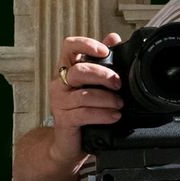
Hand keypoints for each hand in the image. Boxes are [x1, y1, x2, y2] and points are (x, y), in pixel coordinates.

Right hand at [50, 33, 123, 165]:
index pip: (69, 46)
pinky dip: (102, 114)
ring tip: (119, 104)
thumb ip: (103, 62)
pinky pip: (84, 114)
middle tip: (119, 84)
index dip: (86, 44)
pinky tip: (114, 116)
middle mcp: (60, 83)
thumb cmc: (83, 111)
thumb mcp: (94, 85)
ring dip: (107, 99)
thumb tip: (114, 37)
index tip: (105, 51)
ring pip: (84, 95)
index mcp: (68, 70)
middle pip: (79, 70)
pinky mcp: (63, 119)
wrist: (69, 143)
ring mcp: (59, 102)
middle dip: (103, 75)